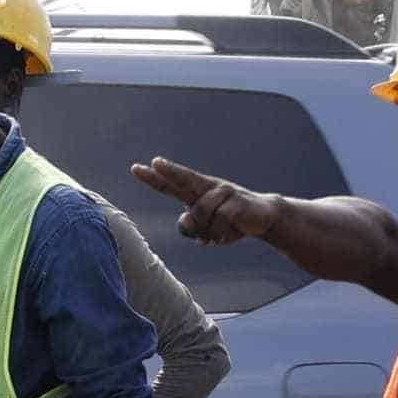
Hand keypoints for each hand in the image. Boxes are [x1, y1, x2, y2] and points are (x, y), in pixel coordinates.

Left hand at [130, 156, 281, 243]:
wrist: (262, 218)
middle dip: (170, 171)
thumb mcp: (205, 228)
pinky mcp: (237, 201)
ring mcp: (223, 192)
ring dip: (208, 231)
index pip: (170, 185)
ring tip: (220, 233)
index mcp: (196, 193)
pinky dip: (222, 234)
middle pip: (184, 179)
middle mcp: (207, 188)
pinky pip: (219, 222)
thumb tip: (187, 222)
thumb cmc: (228, 222)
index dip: (153, 178)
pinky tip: (231, 233)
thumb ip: (190, 228)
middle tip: (156, 163)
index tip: (136, 168)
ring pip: (201, 215)